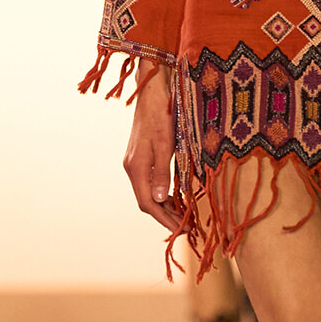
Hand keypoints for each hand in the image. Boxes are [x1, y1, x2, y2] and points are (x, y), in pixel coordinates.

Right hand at [124, 64, 182, 232]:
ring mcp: (135, 162)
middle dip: (166, 216)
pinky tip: (176, 197)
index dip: (164, 219)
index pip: (147, 203)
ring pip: (148, 193)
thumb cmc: (162, 114)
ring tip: (184, 216)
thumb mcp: (166, 144)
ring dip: (165, 206)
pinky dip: (163, 193)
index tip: (181, 230)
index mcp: (136, 167)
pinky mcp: (141, 157)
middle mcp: (132, 167)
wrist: (152, 91)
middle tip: (187, 227)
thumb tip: (159, 200)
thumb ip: (163, 172)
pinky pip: (150, 182)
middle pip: (147, 202)